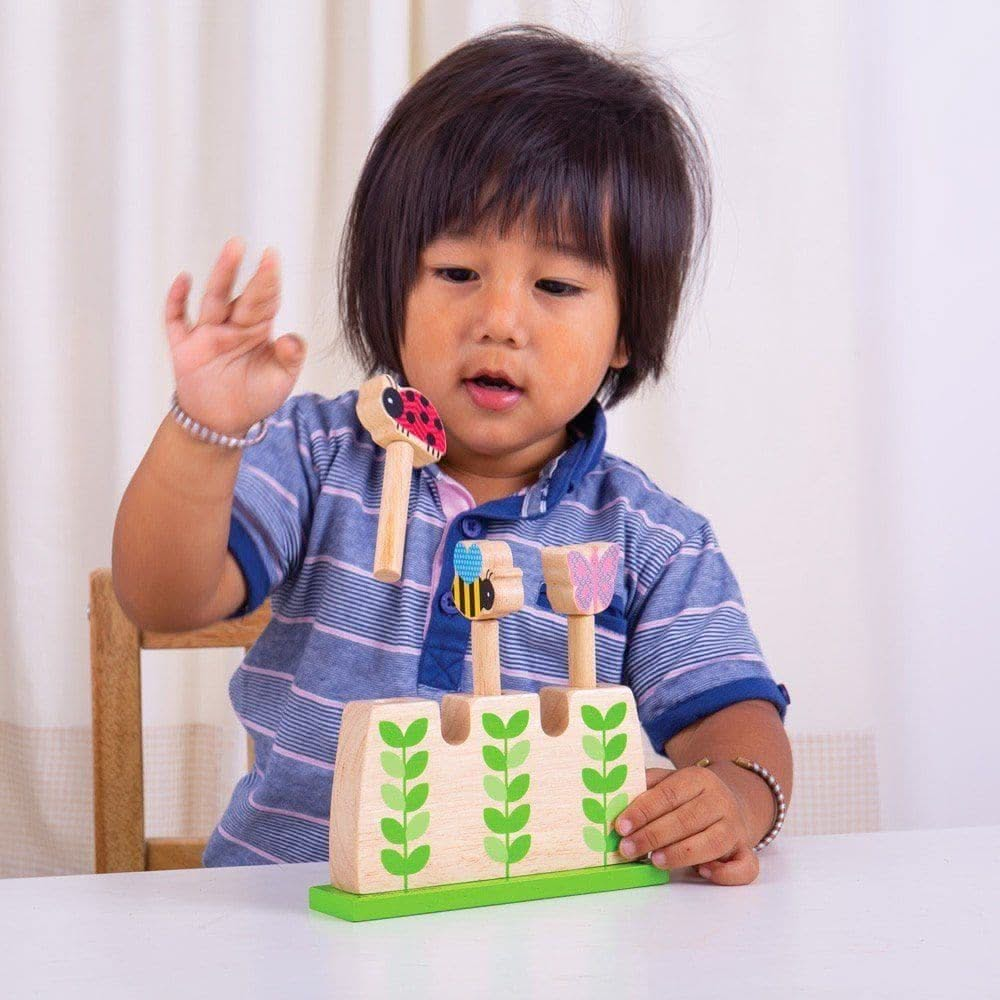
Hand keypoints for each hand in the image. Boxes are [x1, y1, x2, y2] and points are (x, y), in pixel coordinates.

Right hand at [165, 237, 306, 436]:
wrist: (222, 422)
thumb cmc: (254, 397)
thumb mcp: (280, 380)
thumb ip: (290, 358)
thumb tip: (293, 338)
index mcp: (258, 330)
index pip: (265, 300)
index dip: (269, 279)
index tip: (272, 257)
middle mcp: (233, 325)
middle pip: (240, 294)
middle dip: (245, 272)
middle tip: (246, 245)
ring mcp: (207, 333)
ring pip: (213, 299)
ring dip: (220, 275)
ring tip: (231, 250)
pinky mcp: (185, 347)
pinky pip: (177, 319)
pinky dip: (177, 300)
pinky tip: (184, 279)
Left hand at [614, 766, 759, 884]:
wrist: (730, 799)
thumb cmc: (688, 796)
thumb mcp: (669, 781)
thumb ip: (646, 786)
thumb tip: (616, 796)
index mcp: (698, 779)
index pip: (668, 794)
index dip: (643, 811)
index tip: (621, 826)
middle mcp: (720, 801)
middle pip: (686, 819)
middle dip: (653, 836)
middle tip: (628, 848)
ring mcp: (736, 827)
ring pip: (712, 842)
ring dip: (680, 854)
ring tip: (653, 861)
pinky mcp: (745, 851)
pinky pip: (745, 866)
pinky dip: (726, 873)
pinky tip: (702, 872)